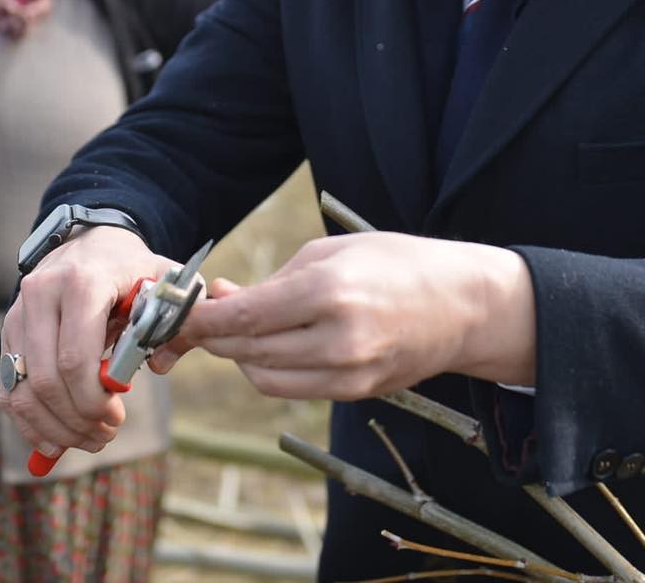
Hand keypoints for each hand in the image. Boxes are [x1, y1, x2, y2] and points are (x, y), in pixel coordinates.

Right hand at [0, 225, 175, 460]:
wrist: (92, 241)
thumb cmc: (132, 269)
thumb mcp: (164, 282)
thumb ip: (177, 318)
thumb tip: (162, 365)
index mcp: (82, 282)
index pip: (75, 357)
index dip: (93, 398)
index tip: (117, 415)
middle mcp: (41, 295)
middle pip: (47, 380)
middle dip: (78, 418)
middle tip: (106, 434)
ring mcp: (18, 313)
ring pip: (23, 390)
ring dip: (55, 427)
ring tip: (89, 439)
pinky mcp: (8, 331)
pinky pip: (9, 389)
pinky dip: (30, 423)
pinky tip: (56, 441)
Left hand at [168, 232, 535, 400]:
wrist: (464, 306)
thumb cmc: (397, 263)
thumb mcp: (332, 252)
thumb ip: (274, 279)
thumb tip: (222, 297)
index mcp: (329, 291)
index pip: (245, 316)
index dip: (204, 318)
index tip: (179, 312)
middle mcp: (337, 338)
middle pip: (248, 349)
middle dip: (214, 336)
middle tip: (197, 318)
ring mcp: (348, 372)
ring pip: (264, 377)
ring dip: (239, 355)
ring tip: (236, 328)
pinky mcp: (355, 393)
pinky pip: (293, 389)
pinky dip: (270, 370)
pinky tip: (268, 346)